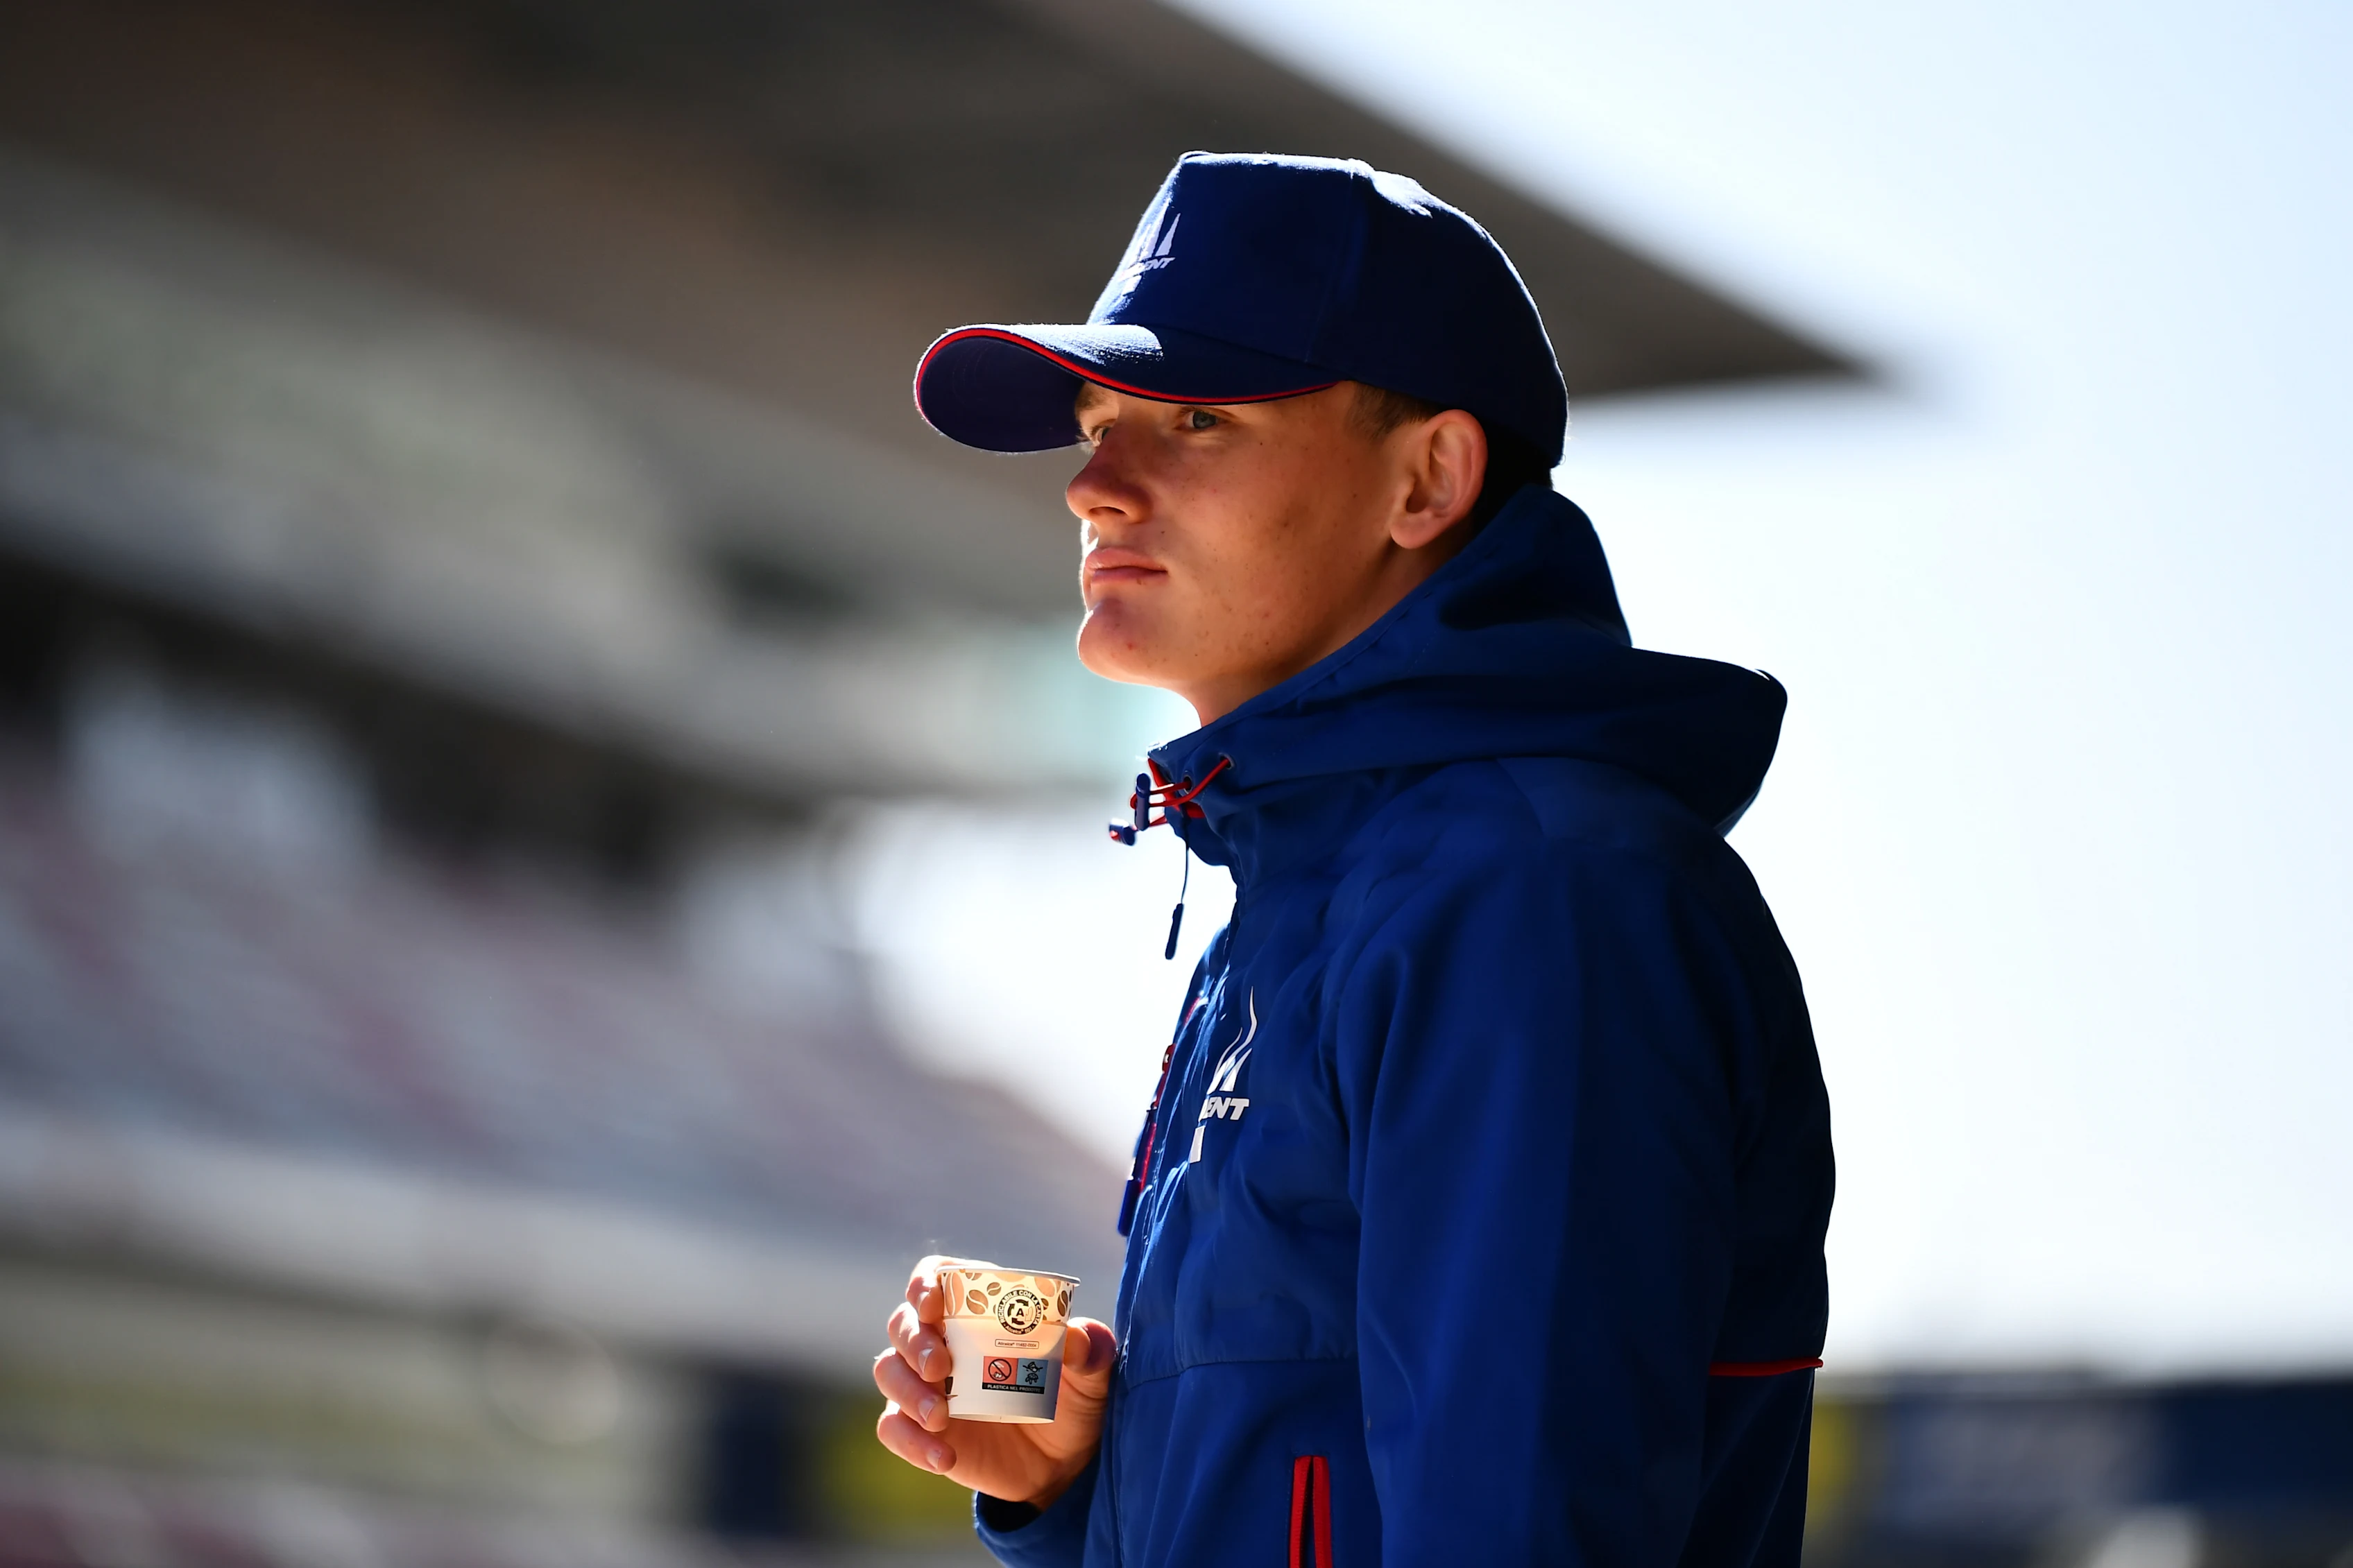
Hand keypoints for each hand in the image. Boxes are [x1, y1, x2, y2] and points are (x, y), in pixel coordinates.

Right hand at [873, 1254, 1116, 1508]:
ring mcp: (926, 1385)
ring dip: (906, 1391)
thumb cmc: (1071, 1400)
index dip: (925, 1283)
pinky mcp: (919, 1428)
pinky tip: (945, 1456)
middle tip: (939, 1367)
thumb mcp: (1092, 1375)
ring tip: (940, 1417)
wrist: (1061, 1464)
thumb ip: (1091, 1351)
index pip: (935, 1277)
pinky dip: (910, 1440)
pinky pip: (893, 1428)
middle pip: (903, 1324)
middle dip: (914, 1342)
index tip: (932, 1304)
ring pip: (888, 1371)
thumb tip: (1077, 1336)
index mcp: (978, 1311)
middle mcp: (943, 1340)